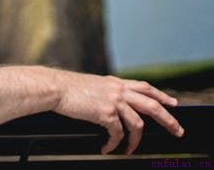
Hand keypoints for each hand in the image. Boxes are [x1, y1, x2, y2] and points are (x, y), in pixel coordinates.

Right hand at [52, 70, 183, 153]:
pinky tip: (107, 149)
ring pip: (138, 124)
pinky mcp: (105, 114)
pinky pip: (117, 134)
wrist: (55, 88)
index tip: (173, 103)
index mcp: (116, 83)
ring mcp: (114, 102)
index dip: (162, 95)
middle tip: (177, 130)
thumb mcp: (93, 84)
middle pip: (152, 105)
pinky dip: (114, 144)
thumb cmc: (68, 87)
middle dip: (168, 120)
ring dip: (136, 141)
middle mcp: (118, 91)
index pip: (145, 87)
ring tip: (130, 149)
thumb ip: (107, 91)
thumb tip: (113, 102)